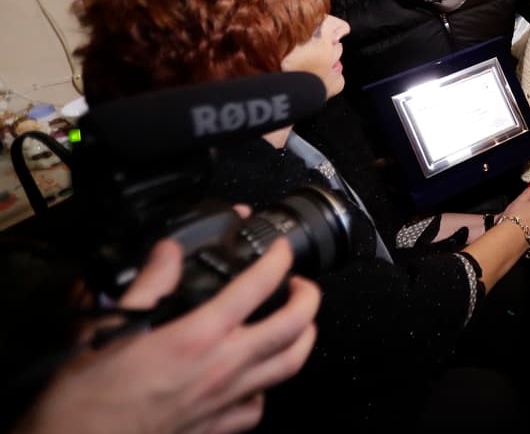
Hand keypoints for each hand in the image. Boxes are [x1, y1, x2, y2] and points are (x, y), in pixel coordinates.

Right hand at [17, 238, 318, 433]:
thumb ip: (149, 285)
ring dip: (303, 339)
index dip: (279, 260)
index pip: (258, 287)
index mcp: (198, 336)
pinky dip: (267, 388)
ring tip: (299, 323)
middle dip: (309, 298)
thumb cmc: (86, 399)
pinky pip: (258, 408)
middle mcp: (222, 367)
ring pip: (289, 367)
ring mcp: (225, 400)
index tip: (282, 249)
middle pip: (294, 328)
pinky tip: (257, 377)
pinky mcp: (217, 428)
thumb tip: (169, 252)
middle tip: (301, 283)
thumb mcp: (111, 328)